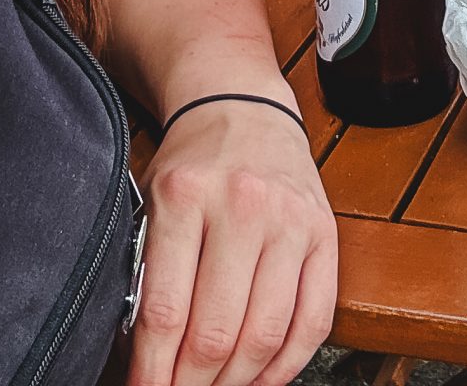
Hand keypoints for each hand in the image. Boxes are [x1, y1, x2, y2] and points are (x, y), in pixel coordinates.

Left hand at [129, 97, 336, 385]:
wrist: (244, 108)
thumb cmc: (192, 163)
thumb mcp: (152, 199)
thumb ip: (148, 269)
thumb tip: (142, 354)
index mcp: (184, 196)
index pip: (165, 309)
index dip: (152, 369)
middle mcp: (241, 206)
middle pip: (215, 330)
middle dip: (192, 384)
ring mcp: (289, 221)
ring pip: (265, 333)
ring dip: (237, 381)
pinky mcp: (324, 234)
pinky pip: (313, 320)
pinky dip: (287, 365)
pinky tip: (262, 377)